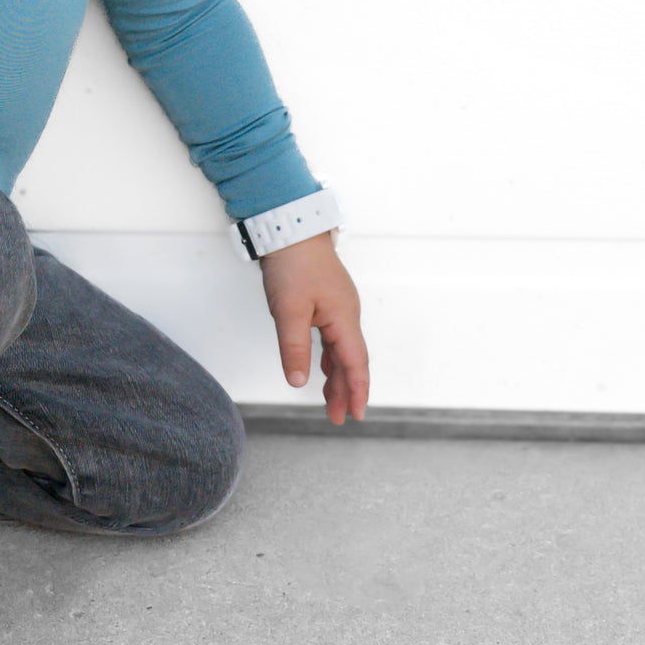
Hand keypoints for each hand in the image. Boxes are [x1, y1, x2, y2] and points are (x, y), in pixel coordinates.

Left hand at [260, 231, 368, 423]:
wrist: (290, 228)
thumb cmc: (292, 264)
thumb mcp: (289, 311)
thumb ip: (295, 349)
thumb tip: (298, 382)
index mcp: (343, 318)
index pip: (355, 364)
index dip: (356, 391)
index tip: (355, 415)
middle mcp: (347, 314)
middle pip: (351, 360)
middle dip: (345, 390)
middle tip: (338, 417)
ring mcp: (338, 306)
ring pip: (342, 349)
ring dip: (337, 376)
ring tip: (330, 400)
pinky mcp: (327, 299)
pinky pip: (334, 337)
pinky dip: (330, 357)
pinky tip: (322, 367)